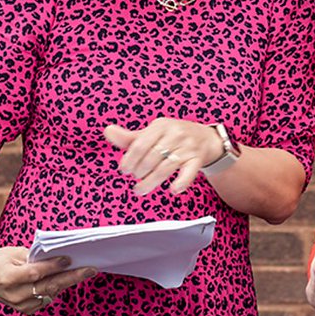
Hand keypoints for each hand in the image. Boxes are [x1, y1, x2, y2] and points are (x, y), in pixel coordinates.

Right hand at [0, 246, 97, 314]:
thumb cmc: (0, 259)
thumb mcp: (13, 252)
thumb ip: (34, 257)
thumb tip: (59, 259)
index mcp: (8, 278)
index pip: (35, 273)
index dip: (53, 266)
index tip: (69, 259)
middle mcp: (13, 294)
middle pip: (47, 286)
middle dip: (72, 277)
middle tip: (91, 270)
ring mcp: (19, 305)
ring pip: (50, 293)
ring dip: (66, 283)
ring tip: (83, 271)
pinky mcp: (24, 310)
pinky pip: (46, 300)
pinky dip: (56, 289)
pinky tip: (63, 279)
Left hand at [105, 119, 221, 194]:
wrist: (206, 138)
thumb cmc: (174, 136)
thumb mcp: (154, 132)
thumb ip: (131, 137)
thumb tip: (108, 131)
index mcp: (161, 125)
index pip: (140, 144)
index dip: (129, 160)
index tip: (124, 170)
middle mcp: (176, 134)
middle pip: (151, 157)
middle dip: (139, 171)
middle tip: (135, 177)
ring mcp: (188, 147)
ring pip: (166, 167)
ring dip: (150, 182)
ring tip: (140, 190)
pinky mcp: (197, 160)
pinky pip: (189, 173)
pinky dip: (181, 182)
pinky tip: (173, 190)